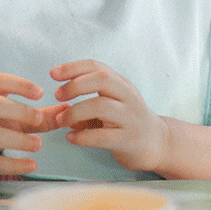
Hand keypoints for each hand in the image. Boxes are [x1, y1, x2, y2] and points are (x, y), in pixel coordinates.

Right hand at [0, 73, 51, 176]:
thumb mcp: (11, 117)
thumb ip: (39, 115)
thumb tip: (68, 111)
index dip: (20, 85)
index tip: (40, 92)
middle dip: (18, 110)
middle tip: (38, 119)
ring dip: (18, 140)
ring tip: (38, 145)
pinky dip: (13, 165)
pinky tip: (31, 165)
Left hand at [50, 60, 169, 173]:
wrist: (157, 143)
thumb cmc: (128, 120)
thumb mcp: (114, 101)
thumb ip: (91, 97)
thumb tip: (59, 100)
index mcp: (121, 84)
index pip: (97, 67)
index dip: (74, 67)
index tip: (53, 73)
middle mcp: (128, 97)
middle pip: (102, 80)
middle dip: (75, 85)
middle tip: (58, 95)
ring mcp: (130, 118)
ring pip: (102, 106)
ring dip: (75, 112)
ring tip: (61, 120)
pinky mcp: (128, 140)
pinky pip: (103, 136)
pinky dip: (83, 137)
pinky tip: (71, 138)